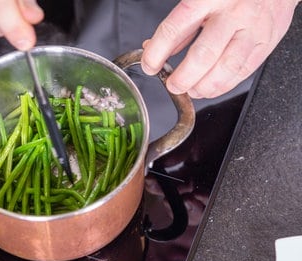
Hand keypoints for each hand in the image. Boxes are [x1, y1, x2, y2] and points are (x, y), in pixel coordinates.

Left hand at [141, 0, 299, 98]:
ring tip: (192, 90)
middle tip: (173, 85)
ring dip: (204, 86)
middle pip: (203, 55)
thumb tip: (155, 50)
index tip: (150, 66)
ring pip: (227, 68)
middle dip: (183, 78)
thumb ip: (181, 25)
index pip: (175, 30)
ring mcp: (254, 28)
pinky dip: (225, 85)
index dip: (157, 53)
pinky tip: (212, 87)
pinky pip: (245, 71)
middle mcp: (233, 13)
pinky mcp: (268, 41)